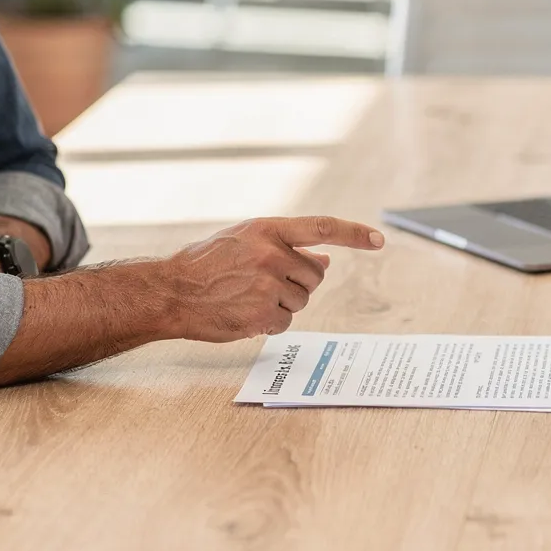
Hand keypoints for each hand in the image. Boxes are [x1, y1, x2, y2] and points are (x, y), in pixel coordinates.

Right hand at [160, 216, 383, 342]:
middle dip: (299, 283)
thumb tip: (324, 261)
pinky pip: (286, 322)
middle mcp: (271, 254)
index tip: (379, 240)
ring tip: (249, 296)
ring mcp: (267, 285)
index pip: (322, 228)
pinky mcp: (262, 314)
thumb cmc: (207, 264)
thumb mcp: (244, 241)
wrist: (171, 291)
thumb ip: (284, 247)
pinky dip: (271, 322)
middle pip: (315, 275)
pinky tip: (246, 313)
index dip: (354, 234)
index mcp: (268, 229)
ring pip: (302, 300)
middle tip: (265, 283)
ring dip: (283, 304)